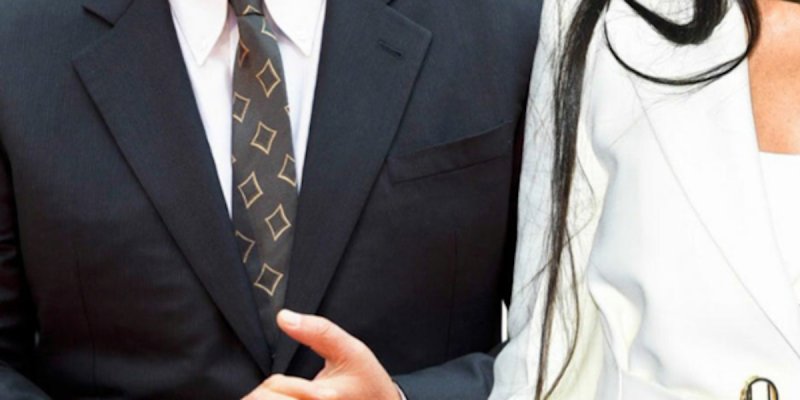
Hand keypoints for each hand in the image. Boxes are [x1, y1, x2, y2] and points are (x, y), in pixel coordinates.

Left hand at [242, 310, 400, 399]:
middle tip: (289, 391)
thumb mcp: (349, 349)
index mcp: (320, 396)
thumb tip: (284, 317)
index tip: (288, 381)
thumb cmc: (367, 382)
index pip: (273, 388)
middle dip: (271, 394)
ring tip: (295, 399)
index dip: (276, 382)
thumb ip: (317, 331)